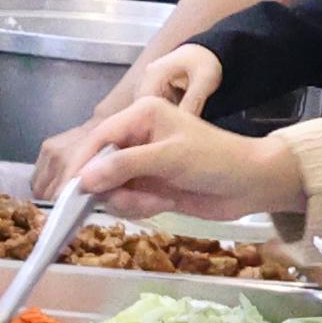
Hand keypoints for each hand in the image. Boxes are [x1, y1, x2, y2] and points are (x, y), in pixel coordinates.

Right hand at [43, 88, 304, 224]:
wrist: (251, 185)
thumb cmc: (215, 160)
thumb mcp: (170, 159)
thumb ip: (125, 166)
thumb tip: (84, 178)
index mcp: (142, 115)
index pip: (99, 138)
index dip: (82, 164)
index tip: (70, 191)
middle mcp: (137, 136)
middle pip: (100, 166)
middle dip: (114, 188)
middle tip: (135, 202)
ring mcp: (142, 163)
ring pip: (111, 188)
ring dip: (130, 201)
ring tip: (158, 202)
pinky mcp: (149, 185)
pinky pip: (126, 200)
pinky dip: (139, 207)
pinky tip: (164, 204)